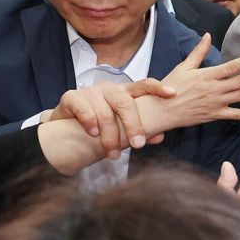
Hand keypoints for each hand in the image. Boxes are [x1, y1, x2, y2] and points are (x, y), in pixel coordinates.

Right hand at [48, 79, 176, 159]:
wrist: (66, 126)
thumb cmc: (101, 125)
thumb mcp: (121, 127)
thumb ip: (140, 129)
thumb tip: (159, 137)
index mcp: (125, 93)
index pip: (144, 85)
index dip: (158, 87)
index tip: (173, 93)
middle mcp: (109, 89)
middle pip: (125, 103)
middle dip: (133, 126)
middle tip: (138, 145)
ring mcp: (90, 92)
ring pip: (105, 112)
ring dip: (110, 136)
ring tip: (113, 154)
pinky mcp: (72, 97)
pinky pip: (83, 108)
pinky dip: (89, 122)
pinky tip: (92, 134)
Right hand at [151, 34, 239, 128]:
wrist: (161, 111)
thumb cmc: (171, 87)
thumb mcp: (184, 67)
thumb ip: (198, 52)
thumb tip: (207, 35)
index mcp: (208, 75)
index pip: (231, 67)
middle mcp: (214, 89)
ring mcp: (216, 103)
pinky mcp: (215, 115)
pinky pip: (235, 116)